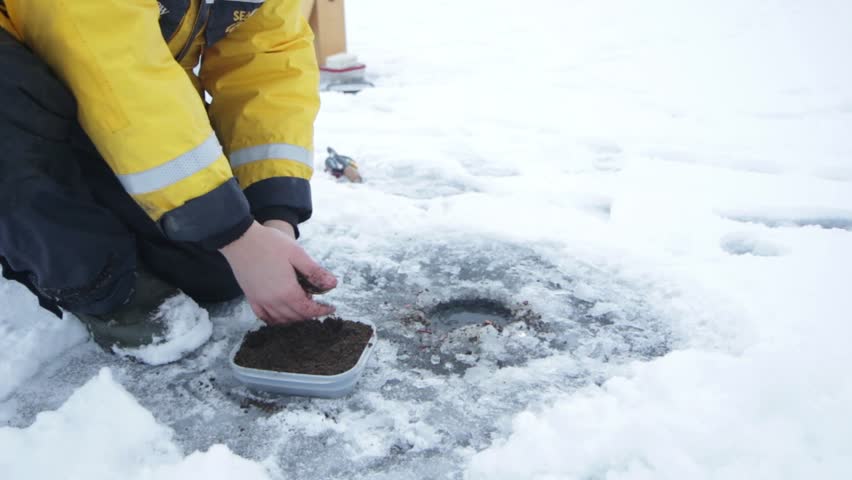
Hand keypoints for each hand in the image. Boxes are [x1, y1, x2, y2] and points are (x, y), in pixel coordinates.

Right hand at [219, 221, 336, 323]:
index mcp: (287, 291)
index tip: (331, 308)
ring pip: (282, 319)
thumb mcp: (297, 254)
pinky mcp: (251, 297)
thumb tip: (333, 284)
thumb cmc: (270, 243)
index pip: (308, 310)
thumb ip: (315, 272)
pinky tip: (282, 313)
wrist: (240, 239)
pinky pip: (264, 317)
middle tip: (318, 304)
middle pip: (296, 316)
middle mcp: (273, 301)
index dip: (322, 311)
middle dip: (310, 313)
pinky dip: (276, 319)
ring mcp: (260, 301)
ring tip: (302, 306)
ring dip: (295, 317)